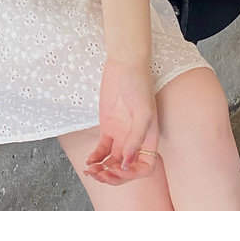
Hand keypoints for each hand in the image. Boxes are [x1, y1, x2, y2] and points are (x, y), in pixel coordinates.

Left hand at [85, 58, 159, 185]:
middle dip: (114, 176)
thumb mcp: (142, 111)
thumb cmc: (138, 84)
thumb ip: (136, 137)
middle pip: (126, 168)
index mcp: (149, 139)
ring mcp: (121, 134)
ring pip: (113, 162)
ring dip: (103, 170)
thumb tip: (127, 161)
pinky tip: (90, 161)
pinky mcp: (108, 128)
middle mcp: (135, 140)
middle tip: (101, 175)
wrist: (124, 64)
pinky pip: (102, 150)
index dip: (133, 173)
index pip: (145, 167)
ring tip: (92, 171)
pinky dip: (96, 158)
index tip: (119, 169)